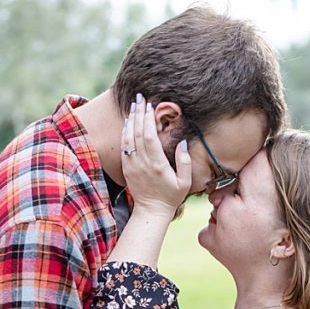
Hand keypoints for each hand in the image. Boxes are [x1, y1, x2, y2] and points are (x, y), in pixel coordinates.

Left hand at [121, 93, 191, 217]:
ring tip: (134, 105)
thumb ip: (184, 162)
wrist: (151, 211)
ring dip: (131, 120)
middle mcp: (142, 163)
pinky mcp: (126, 168)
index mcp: (157, 165)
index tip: (150, 106)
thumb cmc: (171, 196)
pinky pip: (124, 146)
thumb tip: (182, 142)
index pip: (150, 137)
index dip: (148, 120)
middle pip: (138, 133)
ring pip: (129, 137)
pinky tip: (129, 122)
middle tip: (141, 98)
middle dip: (139, 113)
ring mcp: (132, 165)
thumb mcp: (185, 182)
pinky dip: (125, 132)